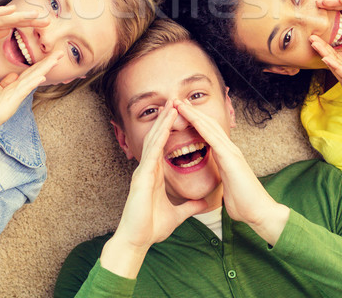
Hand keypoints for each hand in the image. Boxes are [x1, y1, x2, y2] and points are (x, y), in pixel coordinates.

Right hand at [0, 5, 46, 60]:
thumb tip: (7, 31)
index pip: (12, 26)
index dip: (28, 26)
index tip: (44, 28)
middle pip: (11, 20)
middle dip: (29, 20)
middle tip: (48, 21)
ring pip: (2, 16)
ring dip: (19, 15)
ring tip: (35, 14)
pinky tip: (10, 10)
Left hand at [0, 52, 60, 146]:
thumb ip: (3, 85)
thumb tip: (13, 75)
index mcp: (10, 91)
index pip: (28, 74)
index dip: (39, 63)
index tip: (51, 54)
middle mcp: (14, 96)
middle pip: (33, 76)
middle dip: (46, 64)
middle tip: (61, 52)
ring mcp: (11, 102)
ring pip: (29, 82)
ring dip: (43, 70)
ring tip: (55, 59)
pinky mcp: (6, 108)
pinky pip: (20, 94)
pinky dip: (30, 85)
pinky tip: (40, 78)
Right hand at [115, 103, 206, 249]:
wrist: (137, 241)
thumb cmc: (151, 227)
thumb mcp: (178, 214)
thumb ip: (190, 206)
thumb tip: (204, 203)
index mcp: (155, 174)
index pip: (163, 145)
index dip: (170, 129)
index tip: (180, 115)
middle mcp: (148, 169)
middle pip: (157, 137)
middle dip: (166, 119)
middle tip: (175, 101)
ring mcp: (143, 172)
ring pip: (153, 140)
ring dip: (162, 123)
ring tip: (171, 106)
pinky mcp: (142, 178)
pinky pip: (151, 154)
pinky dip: (158, 139)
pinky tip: (164, 127)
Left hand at [175, 100, 288, 244]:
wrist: (260, 213)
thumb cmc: (244, 203)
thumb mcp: (227, 187)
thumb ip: (221, 179)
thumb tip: (217, 181)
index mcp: (226, 155)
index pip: (208, 132)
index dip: (195, 121)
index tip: (180, 113)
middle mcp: (229, 149)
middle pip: (208, 123)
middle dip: (191, 111)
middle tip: (176, 100)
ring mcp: (231, 151)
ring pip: (209, 125)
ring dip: (193, 113)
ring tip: (178, 102)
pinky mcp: (230, 157)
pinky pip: (212, 137)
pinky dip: (199, 125)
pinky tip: (189, 117)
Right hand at [310, 35, 341, 106]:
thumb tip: (336, 52)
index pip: (335, 59)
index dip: (325, 48)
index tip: (315, 38)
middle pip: (333, 63)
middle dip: (322, 50)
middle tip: (311, 38)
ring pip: (337, 68)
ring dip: (326, 55)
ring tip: (317, 45)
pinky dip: (337, 66)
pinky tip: (329, 59)